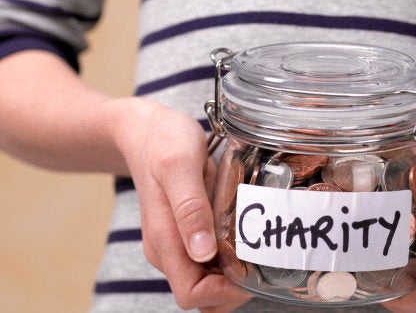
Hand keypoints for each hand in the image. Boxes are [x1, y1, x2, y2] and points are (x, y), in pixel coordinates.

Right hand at [112, 97, 251, 310]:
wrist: (146, 130)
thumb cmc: (162, 142)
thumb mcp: (179, 165)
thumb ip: (189, 208)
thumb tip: (202, 253)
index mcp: (164, 241)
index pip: (191, 294)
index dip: (223, 293)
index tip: (250, 269)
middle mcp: (168, 250)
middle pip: (202, 294)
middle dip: (233, 286)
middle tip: (261, 256)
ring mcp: (176, 243)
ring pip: (208, 280)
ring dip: (234, 273)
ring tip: (256, 243)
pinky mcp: (185, 233)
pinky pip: (210, 261)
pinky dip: (230, 257)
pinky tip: (244, 233)